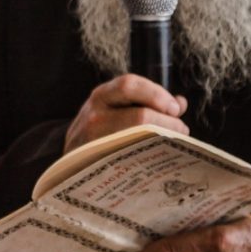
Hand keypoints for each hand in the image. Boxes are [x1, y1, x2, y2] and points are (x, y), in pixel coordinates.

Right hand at [64, 74, 188, 152]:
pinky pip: (128, 162)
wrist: (69, 162)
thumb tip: (180, 103)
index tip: (175, 108)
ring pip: (136, 140)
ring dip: (162, 140)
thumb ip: (149, 102)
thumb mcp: (119, 108)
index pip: (129, 85)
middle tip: (181, 129)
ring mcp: (92, 143)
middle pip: (139, 116)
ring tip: (173, 143)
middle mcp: (94, 115)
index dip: (157, 94)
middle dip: (167, 122)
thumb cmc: (103, 130)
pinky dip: (149, 158)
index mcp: (102, 96)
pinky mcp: (94, 166)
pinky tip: (158, 158)